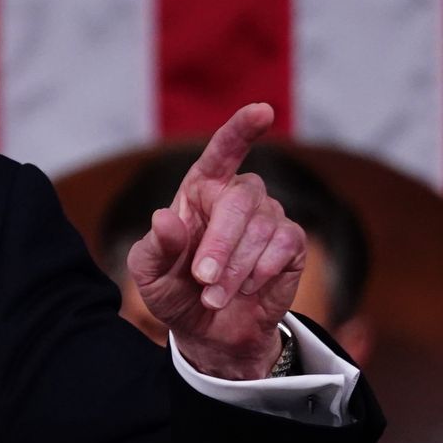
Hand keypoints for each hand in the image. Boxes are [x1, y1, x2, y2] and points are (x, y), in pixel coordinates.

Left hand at [125, 104, 303, 378]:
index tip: (263, 111)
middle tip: (204, 279)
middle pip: (239, 199)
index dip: (242, 129)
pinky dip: (262, 270)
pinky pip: (285, 245)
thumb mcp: (151, 275)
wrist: (209, 331)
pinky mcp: (291, 244)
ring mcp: (268, 217)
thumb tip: (164, 217)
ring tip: (216, 296)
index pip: (223, 151)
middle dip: (220, 243)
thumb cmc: (175, 291)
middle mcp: (237, 196)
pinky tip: (248, 288)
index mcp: (200, 190)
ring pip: (262, 227)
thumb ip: (155, 248)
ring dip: (236, 268)